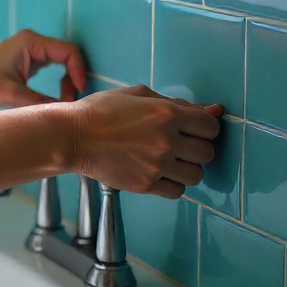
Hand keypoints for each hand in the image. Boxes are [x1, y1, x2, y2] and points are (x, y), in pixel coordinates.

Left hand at [0, 29, 87, 108]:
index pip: (68, 52)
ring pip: (62, 65)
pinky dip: (58, 84)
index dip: (79, 71)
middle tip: (70, 102)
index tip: (78, 94)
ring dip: (66, 83)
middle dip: (73, 79)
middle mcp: (33, 43)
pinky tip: (55, 100)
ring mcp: (30, 53)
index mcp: (31, 41)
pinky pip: (53, 71)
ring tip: (62, 103)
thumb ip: (41, 102)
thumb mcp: (12, 94)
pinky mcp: (27, 64)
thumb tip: (68, 114)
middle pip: (68, 57)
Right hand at [71, 85, 223, 197]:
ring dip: (186, 167)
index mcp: (166, 113)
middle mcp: (166, 140)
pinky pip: (178, 191)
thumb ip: (176, 101)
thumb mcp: (137, 95)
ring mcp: (157, 165)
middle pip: (207, 153)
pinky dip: (172, 183)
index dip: (204, 127)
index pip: (210, 126)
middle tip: (179, 143)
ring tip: (168, 159)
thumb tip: (214, 109)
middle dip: (197, 147)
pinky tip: (158, 172)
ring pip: (196, 175)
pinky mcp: (146, 184)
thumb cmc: (101, 111)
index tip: (193, 128)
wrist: (72, 136)